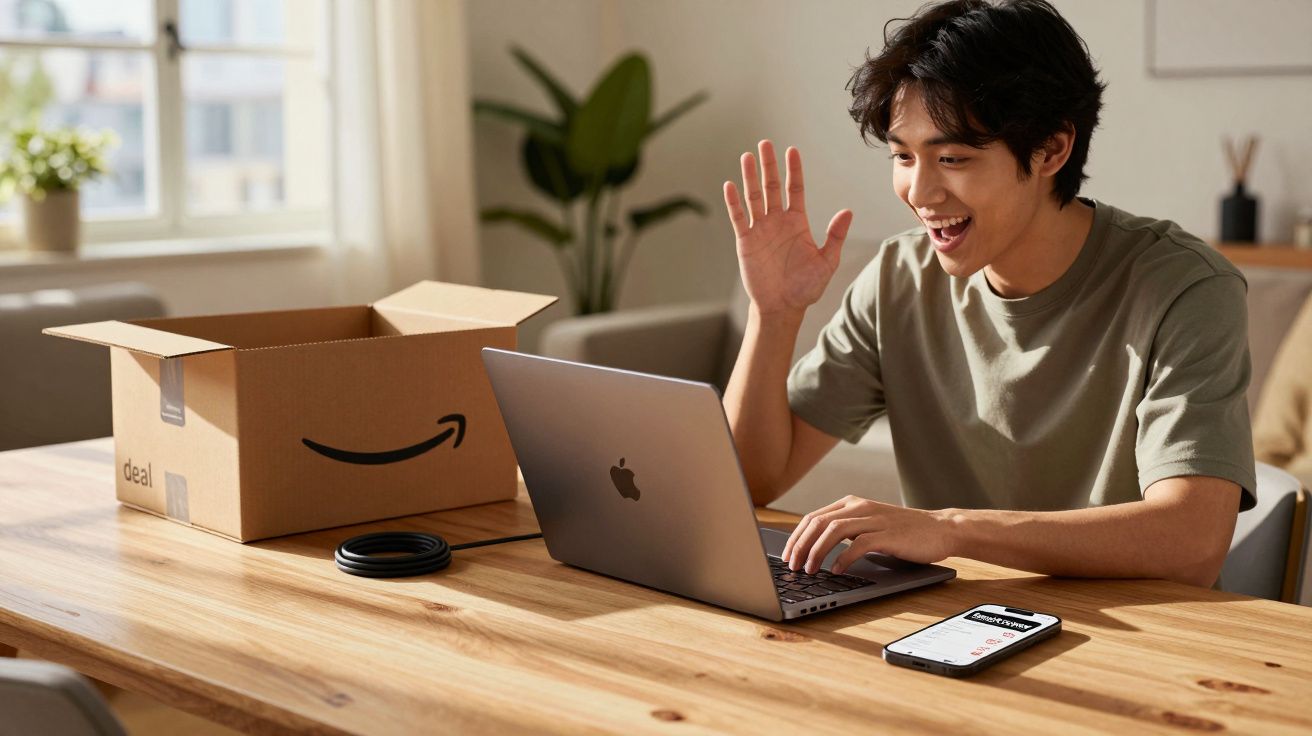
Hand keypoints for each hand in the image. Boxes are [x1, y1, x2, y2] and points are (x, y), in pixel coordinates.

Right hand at [723, 140, 853, 317]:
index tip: (791, 150)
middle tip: (765, 143)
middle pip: (771, 187)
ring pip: (753, 197)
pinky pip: (739, 218)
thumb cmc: (806, 287)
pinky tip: (730, 186)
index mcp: (797, 222)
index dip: (793, 170)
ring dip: (750, 177)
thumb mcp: (827, 262)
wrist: (782, 307)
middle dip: (768, 165)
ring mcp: (760, 230)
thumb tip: (847, 211)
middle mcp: (777, 221)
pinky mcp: (746, 241)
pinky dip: (734, 202)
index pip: (794, 189)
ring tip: (747, 156)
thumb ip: (835, 236)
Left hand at [781, 495, 956, 573]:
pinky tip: (836, 570)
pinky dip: (843, 558)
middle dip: (800, 545)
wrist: (941, 529)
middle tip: (791, 566)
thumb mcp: (869, 525)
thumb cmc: (904, 531)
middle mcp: (859, 507)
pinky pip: (858, 544)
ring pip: (833, 530)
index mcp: (852, 503)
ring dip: (816, 552)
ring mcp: (874, 519)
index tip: (786, 556)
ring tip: (809, 570)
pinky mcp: (888, 534)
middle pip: (818, 523)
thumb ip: (845, 530)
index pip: (813, 517)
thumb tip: (814, 548)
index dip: (795, 537)